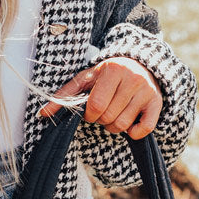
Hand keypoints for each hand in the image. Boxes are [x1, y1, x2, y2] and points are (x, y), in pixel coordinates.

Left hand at [39, 57, 162, 138]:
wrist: (142, 65)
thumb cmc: (108, 75)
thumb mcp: (87, 79)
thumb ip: (65, 96)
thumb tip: (42, 115)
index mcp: (112, 69)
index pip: (96, 106)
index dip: (90, 115)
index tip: (91, 110)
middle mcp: (132, 78)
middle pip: (109, 117)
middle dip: (102, 120)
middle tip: (104, 112)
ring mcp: (146, 91)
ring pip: (123, 125)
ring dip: (114, 127)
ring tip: (114, 115)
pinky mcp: (157, 103)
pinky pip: (144, 129)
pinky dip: (134, 133)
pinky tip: (130, 124)